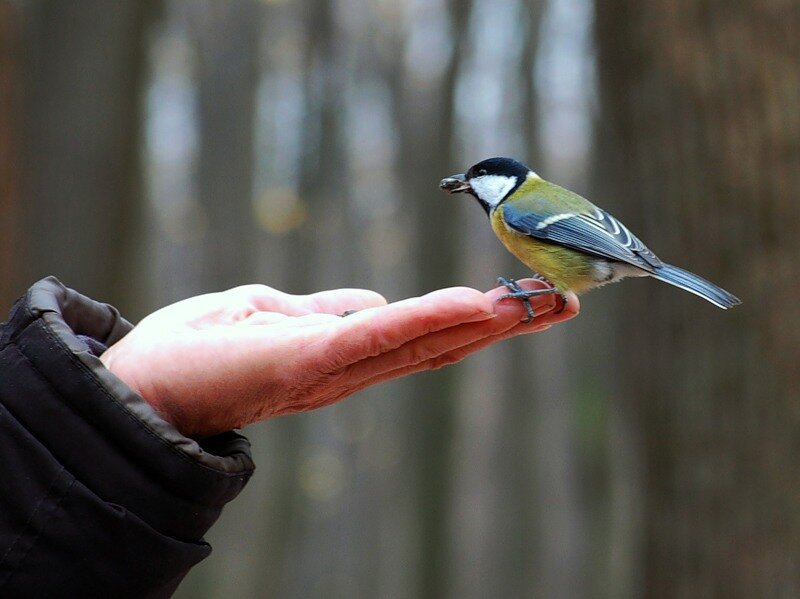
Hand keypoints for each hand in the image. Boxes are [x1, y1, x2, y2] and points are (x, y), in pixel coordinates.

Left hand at [100, 280, 578, 436]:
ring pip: (425, 342)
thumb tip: (370, 302)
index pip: (422, 335)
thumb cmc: (198, 351)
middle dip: (504, 323)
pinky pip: (379, 337)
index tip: (524, 300)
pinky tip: (473, 305)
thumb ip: (325, 311)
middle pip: (441, 343)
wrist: (139, 387)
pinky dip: (429, 320)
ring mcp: (334, 370)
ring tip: (542, 302)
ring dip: (486, 322)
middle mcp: (352, 370)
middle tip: (566, 300)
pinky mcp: (309, 363)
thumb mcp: (269, 314)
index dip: (475, 320)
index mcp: (343, 355)